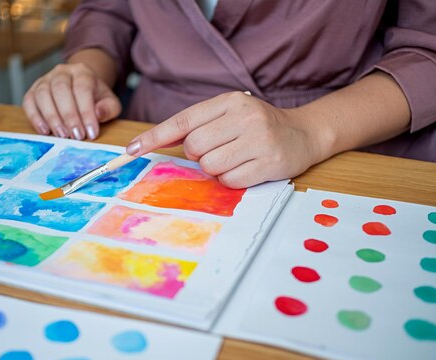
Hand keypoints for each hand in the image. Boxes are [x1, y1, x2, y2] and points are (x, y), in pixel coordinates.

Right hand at [22, 63, 121, 139]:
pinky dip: (35, 117)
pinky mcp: (33, 90)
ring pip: (43, 94)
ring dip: (52, 117)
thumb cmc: (96, 98)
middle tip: (76, 136)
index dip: (86, 112)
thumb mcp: (109, 102)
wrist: (81, 87)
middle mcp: (62, 72)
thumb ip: (108, 108)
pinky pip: (29, 101)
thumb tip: (98, 114)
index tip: (90, 132)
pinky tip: (44, 131)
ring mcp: (45, 80)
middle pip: (61, 89)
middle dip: (69, 115)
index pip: (83, 89)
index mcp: (83, 72)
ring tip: (62, 135)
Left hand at [125, 91, 326, 187]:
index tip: (131, 150)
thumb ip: (198, 125)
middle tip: (219, 149)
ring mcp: (259, 140)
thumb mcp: (230, 114)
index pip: (183, 121)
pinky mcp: (269, 163)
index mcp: (230, 102)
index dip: (155, 136)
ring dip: (216, 168)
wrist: (303, 133)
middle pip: (194, 147)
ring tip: (236, 158)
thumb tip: (160, 141)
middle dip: (199, 155)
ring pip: (210, 166)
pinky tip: (247, 168)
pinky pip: (230, 181)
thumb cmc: (258, 125)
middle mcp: (245, 117)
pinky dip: (232, 179)